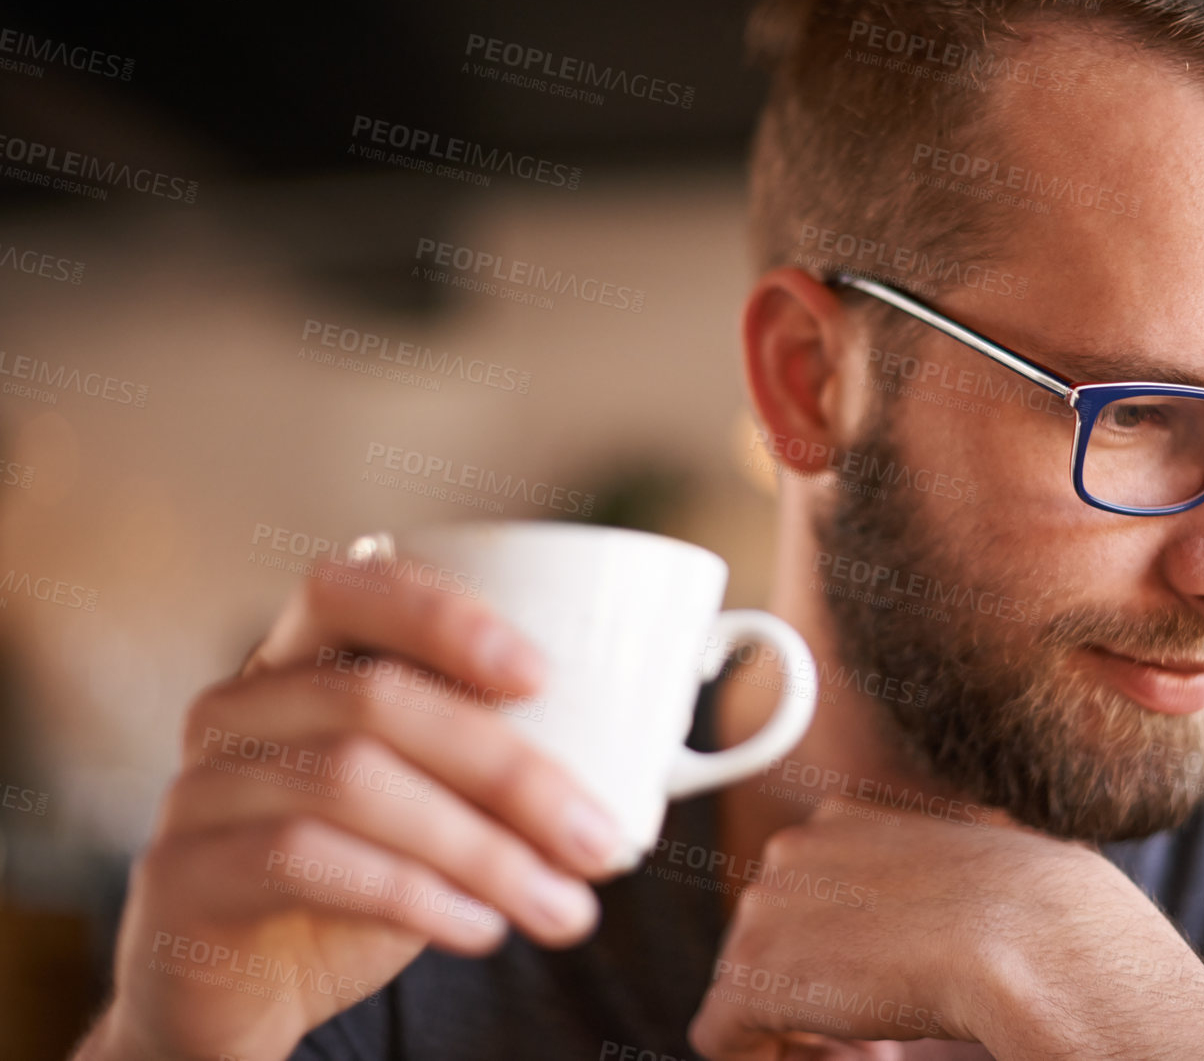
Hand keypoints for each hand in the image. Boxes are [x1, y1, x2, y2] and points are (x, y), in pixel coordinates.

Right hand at [76, 562, 626, 1060]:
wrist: (238, 993)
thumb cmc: (357, 878)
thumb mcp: (434, 806)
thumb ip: (498, 762)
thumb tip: (646, 755)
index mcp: (300, 662)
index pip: (350, 587)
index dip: (443, 616)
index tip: (543, 675)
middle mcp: (238, 707)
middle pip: (376, 699)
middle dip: (510, 770)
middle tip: (599, 840)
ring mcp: (200, 788)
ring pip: (350, 783)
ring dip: (480, 849)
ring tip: (561, 907)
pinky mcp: (181, 875)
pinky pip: (302, 859)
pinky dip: (410, 895)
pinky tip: (479, 929)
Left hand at [688, 801, 1129, 1059]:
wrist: (1028, 936)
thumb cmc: (1029, 913)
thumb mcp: (965, 875)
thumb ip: (916, 891)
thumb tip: (906, 941)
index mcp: (842, 818)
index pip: (806, 894)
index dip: (842, 952)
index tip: (883, 985)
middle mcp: (791, 850)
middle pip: (769, 941)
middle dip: (816, 991)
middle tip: (876, 1035)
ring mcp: (764, 910)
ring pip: (747, 989)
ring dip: (800, 1028)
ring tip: (869, 1050)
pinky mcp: (751, 977)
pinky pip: (722, 1035)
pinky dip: (765, 1058)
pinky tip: (843, 1058)